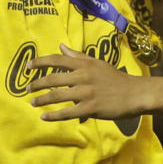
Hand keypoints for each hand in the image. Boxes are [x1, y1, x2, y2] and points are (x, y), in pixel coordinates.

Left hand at [27, 46, 152, 120]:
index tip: (27, 66)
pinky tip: (44, 117)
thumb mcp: (96, 63)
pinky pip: (68, 112)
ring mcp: (86, 93)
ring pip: (57, 96)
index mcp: (84, 64)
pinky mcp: (91, 108)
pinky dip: (54, 115)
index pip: (57, 60)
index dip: (40, 62)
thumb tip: (60, 46)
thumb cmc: (115, 78)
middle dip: (37, 84)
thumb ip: (77, 56)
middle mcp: (83, 76)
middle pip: (53, 78)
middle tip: (27, 89)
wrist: (135, 93)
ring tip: (32, 103)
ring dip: (42, 100)